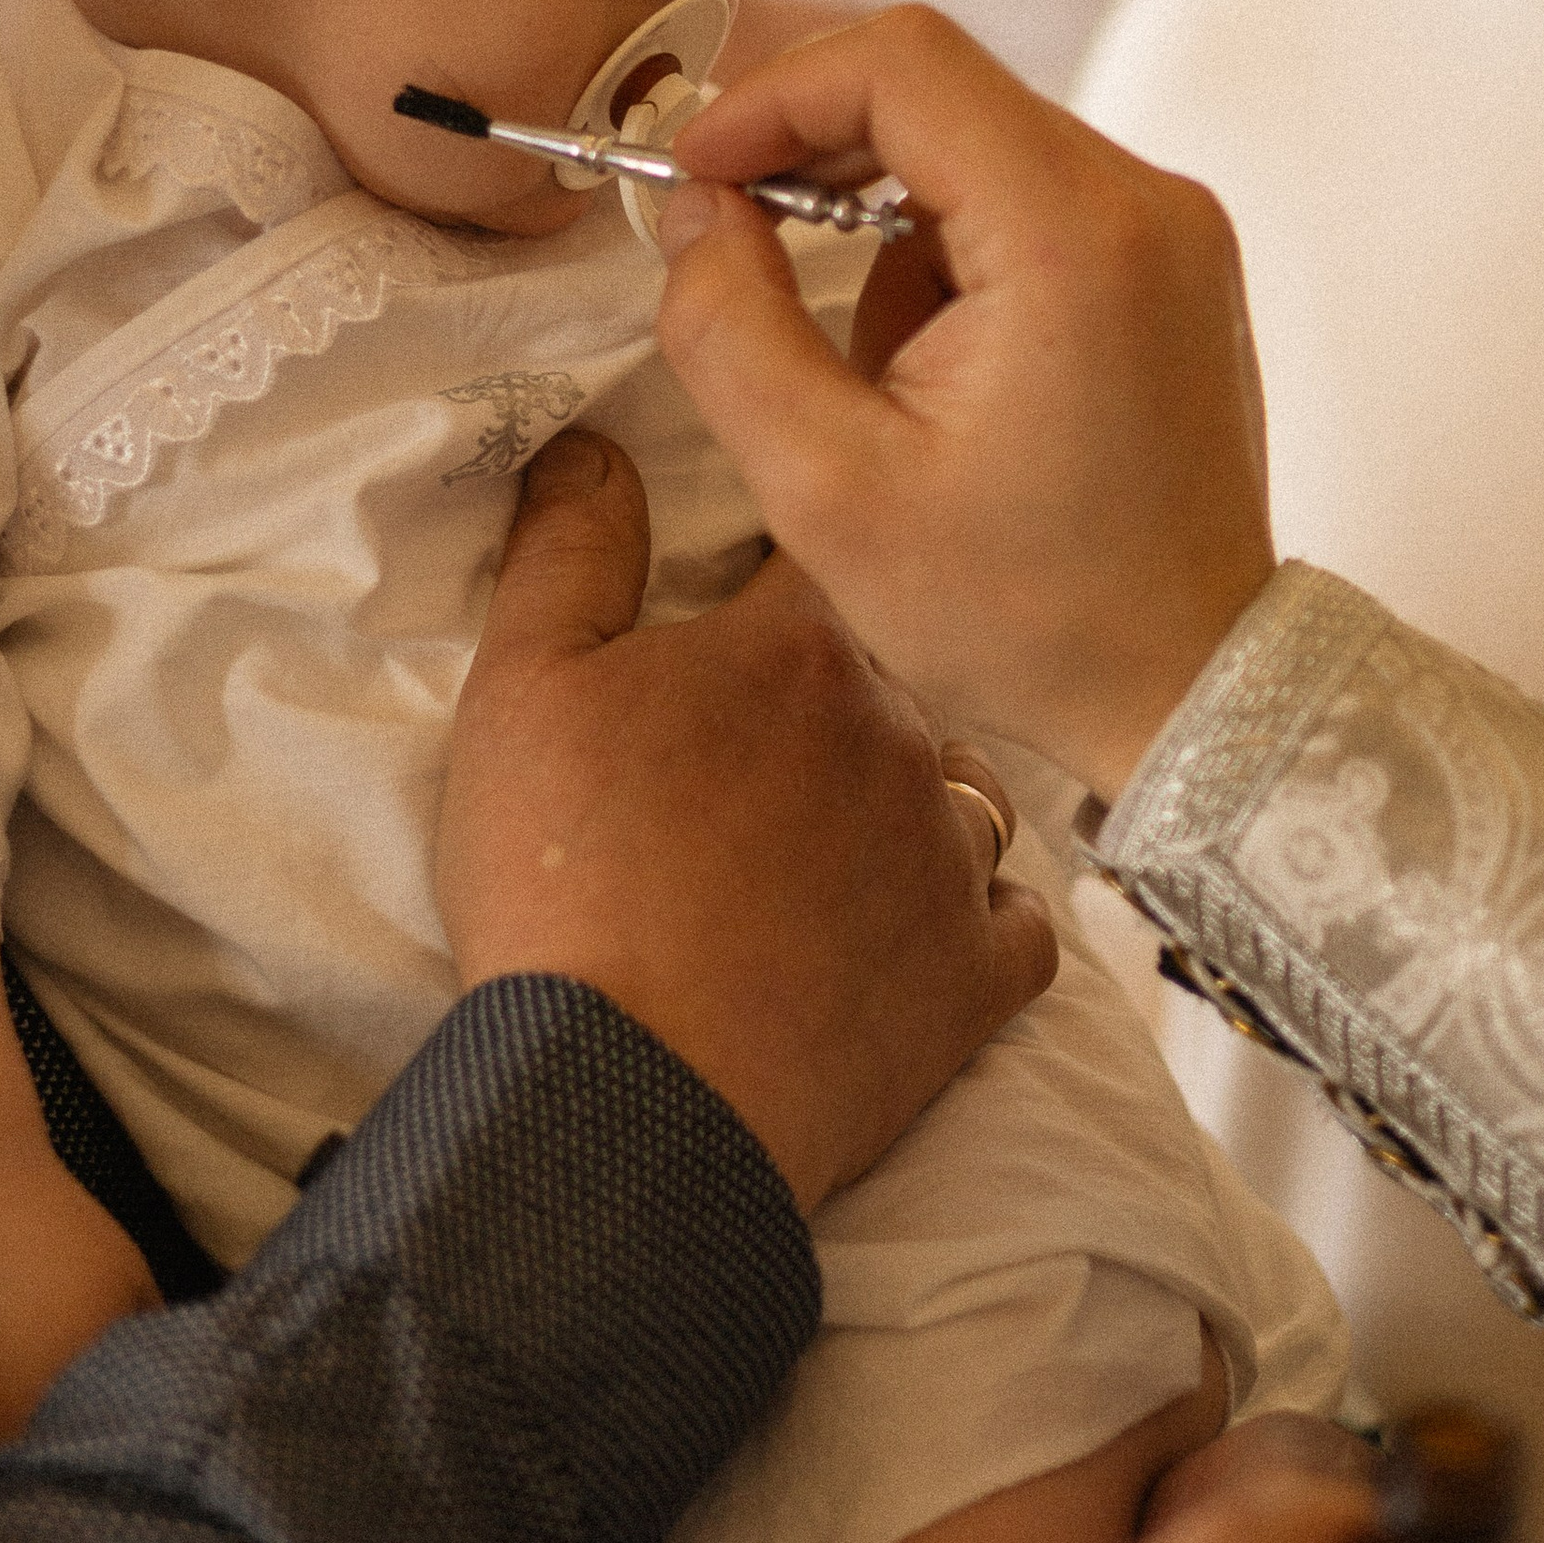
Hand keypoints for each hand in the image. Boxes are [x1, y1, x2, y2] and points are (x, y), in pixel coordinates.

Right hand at [436, 430, 1057, 1211]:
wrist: (625, 1104)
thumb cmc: (563, 883)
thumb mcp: (525, 686)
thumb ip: (570, 545)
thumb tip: (595, 439)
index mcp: (801, 647)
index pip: (815, 565)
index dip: (773, 592)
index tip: (738, 626)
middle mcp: (903, 733)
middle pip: (888, 680)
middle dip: (833, 702)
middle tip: (753, 760)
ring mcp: (952, 861)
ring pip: (959, 790)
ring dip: (908, 802)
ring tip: (827, 847)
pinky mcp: (978, 982)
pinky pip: (1018, 924)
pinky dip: (973, 921)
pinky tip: (912, 932)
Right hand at [657, 8, 1278, 799]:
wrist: (1187, 694)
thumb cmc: (1024, 616)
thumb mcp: (825, 490)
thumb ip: (730, 327)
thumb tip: (699, 213)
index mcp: (1074, 235)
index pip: (903, 61)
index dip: (775, 95)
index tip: (699, 175)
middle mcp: (1147, 200)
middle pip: (942, 87)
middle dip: (817, 154)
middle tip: (732, 244)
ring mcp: (1177, 228)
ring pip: (979, 141)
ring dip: (886, 219)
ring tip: (870, 373)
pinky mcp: (1177, 263)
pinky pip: (1032, 196)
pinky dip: (953, 248)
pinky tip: (934, 373)